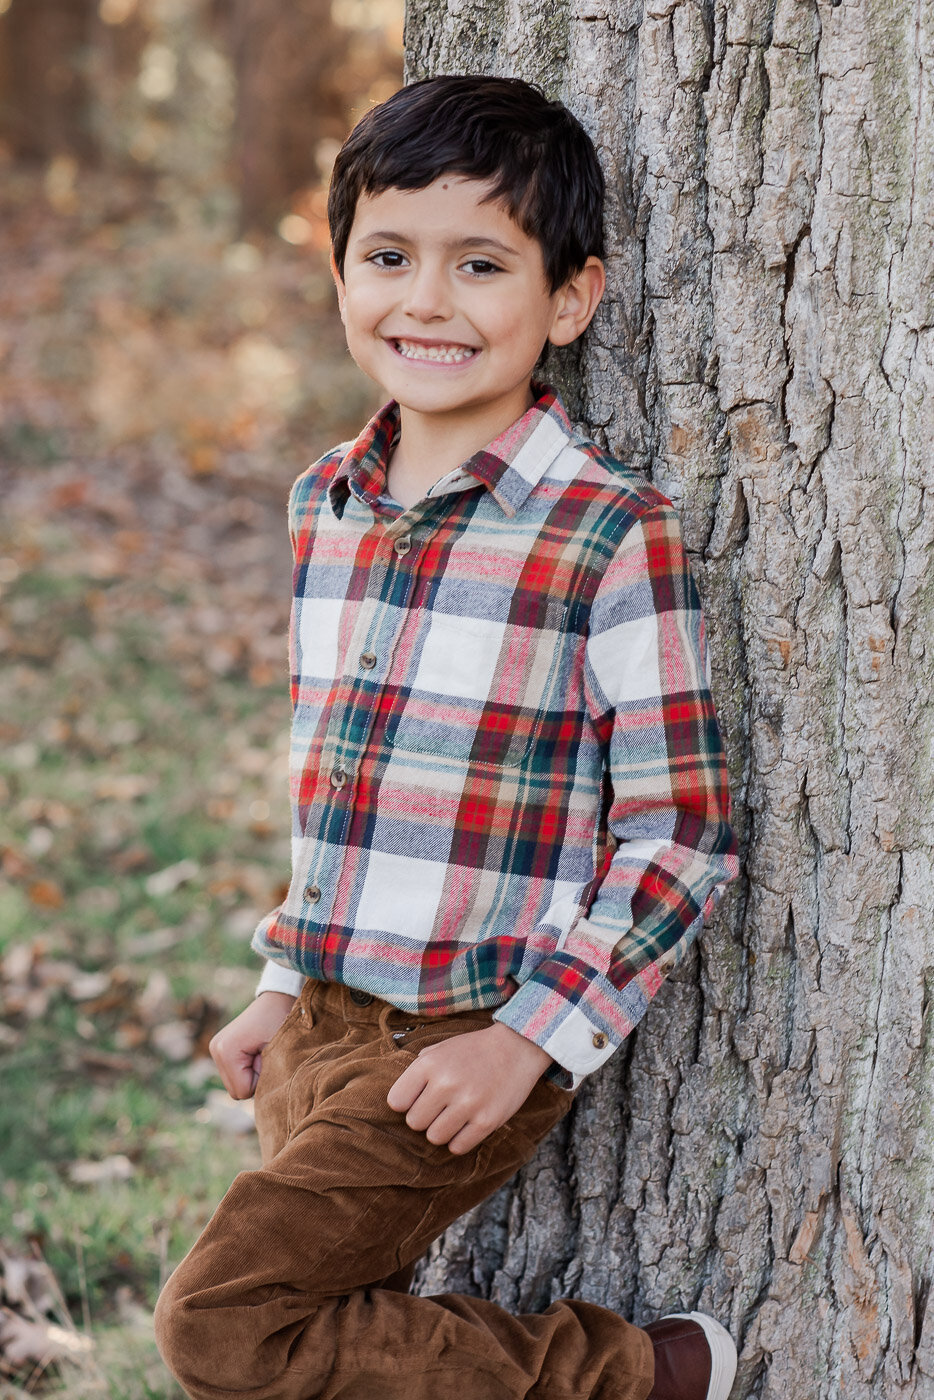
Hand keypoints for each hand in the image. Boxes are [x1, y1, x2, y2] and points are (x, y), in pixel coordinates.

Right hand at [209, 991, 295, 1099]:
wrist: (278, 998)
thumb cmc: (281, 1022)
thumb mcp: (278, 1051)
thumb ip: (267, 1077)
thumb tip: (264, 1100)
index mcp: (226, 1051)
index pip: (243, 1092)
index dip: (261, 1080)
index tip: (268, 1057)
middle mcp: (215, 1050)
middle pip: (236, 1091)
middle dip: (255, 1079)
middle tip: (266, 1054)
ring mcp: (215, 1049)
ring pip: (235, 1085)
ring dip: (251, 1074)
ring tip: (261, 1051)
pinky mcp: (220, 1049)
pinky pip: (234, 1075)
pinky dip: (247, 1069)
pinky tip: (254, 1052)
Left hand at [386, 1021, 552, 1154]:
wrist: (517, 1048)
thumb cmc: (473, 1051)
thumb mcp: (441, 1049)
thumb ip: (418, 1070)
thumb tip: (399, 1100)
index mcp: (430, 1064)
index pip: (396, 1101)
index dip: (406, 1103)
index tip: (417, 1099)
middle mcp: (446, 1083)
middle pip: (414, 1123)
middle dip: (425, 1118)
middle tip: (440, 1107)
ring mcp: (467, 1104)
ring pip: (434, 1138)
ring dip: (442, 1130)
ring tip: (454, 1115)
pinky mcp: (487, 1121)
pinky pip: (458, 1147)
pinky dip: (460, 1140)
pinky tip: (467, 1124)